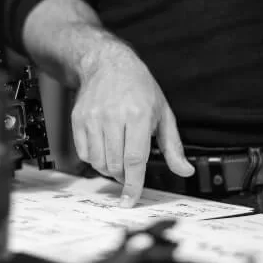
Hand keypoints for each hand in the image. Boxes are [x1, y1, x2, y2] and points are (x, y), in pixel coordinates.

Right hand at [71, 45, 193, 206]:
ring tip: (118, 160)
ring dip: (109, 170)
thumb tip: (184, 170)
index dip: (133, 184)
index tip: (130, 199)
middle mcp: (113, 117)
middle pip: (115, 164)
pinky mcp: (78, 120)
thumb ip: (173, 146)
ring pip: (98, 162)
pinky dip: (95, 160)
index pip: (134, 160)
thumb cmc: (138, 87)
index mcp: (138, 115)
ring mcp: (92, 118)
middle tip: (130, 173)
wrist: (107, 64)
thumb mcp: (163, 112)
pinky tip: (105, 150)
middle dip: (123, 177)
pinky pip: (84, 153)